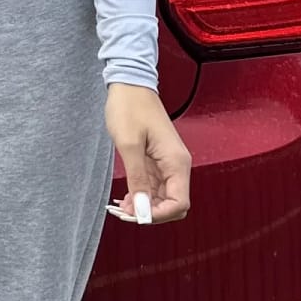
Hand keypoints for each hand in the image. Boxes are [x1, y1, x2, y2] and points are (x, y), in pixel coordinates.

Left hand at [104, 84, 191, 225]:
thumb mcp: (129, 145)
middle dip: (150, 213)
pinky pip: (155, 187)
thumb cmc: (130, 107)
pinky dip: (142, 196)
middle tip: (125, 212)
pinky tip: (126, 197)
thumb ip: (137, 179)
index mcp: (176, 162)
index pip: (179, 204)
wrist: (130, 85)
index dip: (158, 215)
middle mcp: (177, 165)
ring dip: (145, 207)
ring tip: (121, 206)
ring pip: (163, 198)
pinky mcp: (158, 161)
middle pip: (173, 205)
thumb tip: (142, 208)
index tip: (135, 215)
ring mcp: (168, 164)